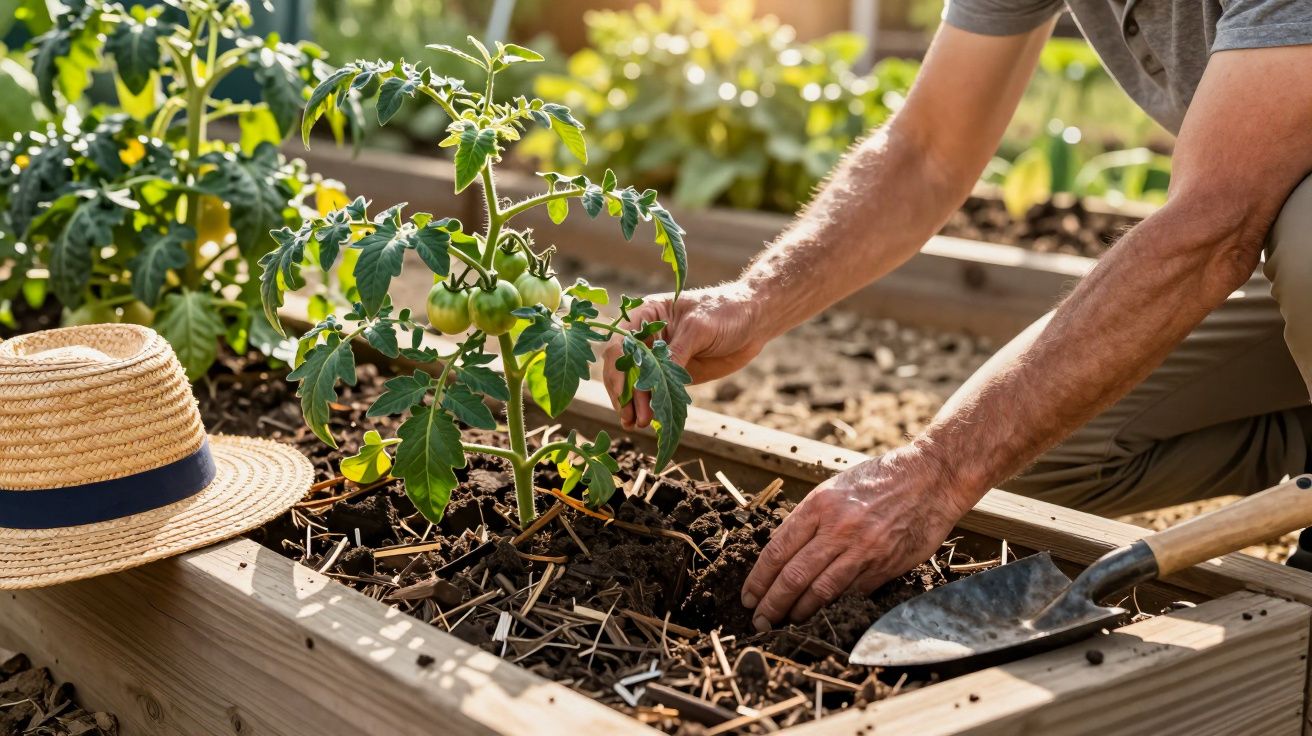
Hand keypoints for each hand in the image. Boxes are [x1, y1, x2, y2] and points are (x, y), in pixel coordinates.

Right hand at [602, 283, 767, 428]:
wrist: (753, 321)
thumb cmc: (724, 311)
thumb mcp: (698, 328)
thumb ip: (675, 353)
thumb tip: (654, 383)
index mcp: (644, 316)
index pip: (621, 346)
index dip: (619, 372)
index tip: (626, 396)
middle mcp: (646, 338)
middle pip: (623, 369)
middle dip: (626, 394)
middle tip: (635, 418)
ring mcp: (658, 358)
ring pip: (635, 384)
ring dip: (634, 405)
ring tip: (638, 424)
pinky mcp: (672, 374)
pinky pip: (655, 392)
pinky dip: (650, 407)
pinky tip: (648, 422)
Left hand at [740, 444, 968, 630]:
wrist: (929, 478)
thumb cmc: (878, 480)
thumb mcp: (834, 488)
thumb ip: (809, 519)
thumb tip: (783, 554)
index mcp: (819, 506)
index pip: (777, 550)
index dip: (759, 579)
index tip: (749, 596)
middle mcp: (838, 529)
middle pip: (794, 576)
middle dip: (772, 603)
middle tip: (760, 620)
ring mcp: (863, 550)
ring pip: (821, 591)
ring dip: (798, 612)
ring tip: (785, 622)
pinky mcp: (885, 566)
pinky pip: (851, 593)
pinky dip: (832, 607)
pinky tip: (820, 615)